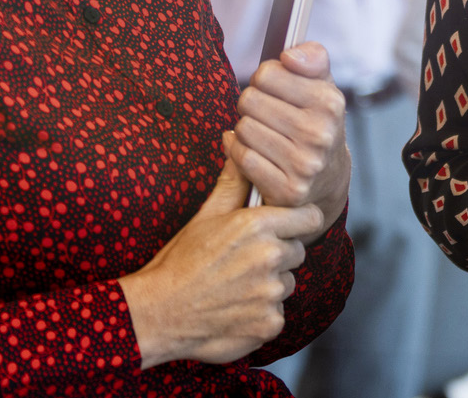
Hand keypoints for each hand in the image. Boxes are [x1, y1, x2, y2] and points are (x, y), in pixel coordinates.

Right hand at [120, 145, 326, 367]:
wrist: (157, 313)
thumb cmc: (181, 260)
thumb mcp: (207, 214)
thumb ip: (234, 180)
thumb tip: (236, 141)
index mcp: (260, 225)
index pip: (310, 217)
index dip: (298, 221)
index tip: (286, 227)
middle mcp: (271, 257)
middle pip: (297, 251)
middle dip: (279, 254)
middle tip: (245, 260)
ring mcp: (270, 293)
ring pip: (287, 283)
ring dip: (270, 285)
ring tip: (236, 286)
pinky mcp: (268, 325)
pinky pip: (277, 314)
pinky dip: (261, 315)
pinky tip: (235, 310)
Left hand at [227, 41, 349, 228]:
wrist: (328, 177)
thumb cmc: (317, 121)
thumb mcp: (323, 84)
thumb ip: (313, 57)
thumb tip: (289, 57)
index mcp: (330, 102)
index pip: (268, 74)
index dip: (264, 78)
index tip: (271, 88)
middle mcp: (320, 134)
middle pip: (250, 100)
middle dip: (251, 103)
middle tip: (263, 112)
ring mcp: (305, 165)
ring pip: (243, 129)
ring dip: (245, 129)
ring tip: (261, 132)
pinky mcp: (287, 190)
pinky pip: (242, 158)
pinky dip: (239, 152)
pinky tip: (253, 151)